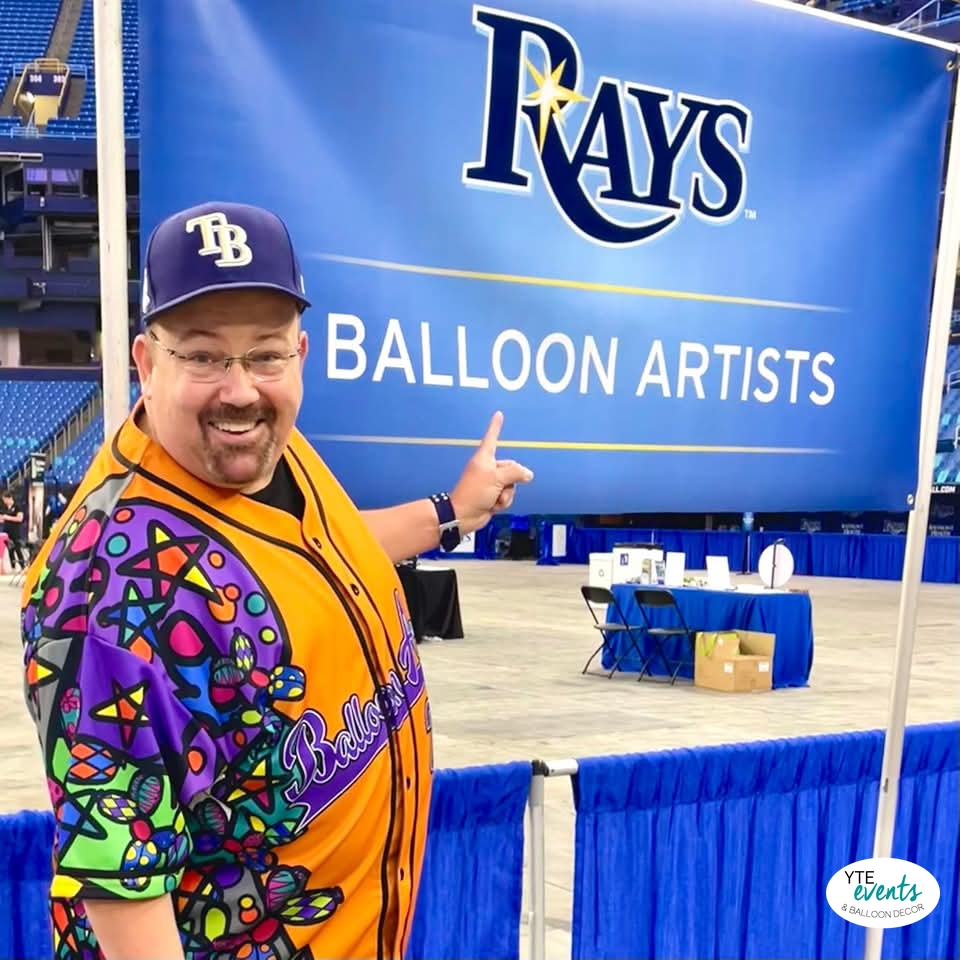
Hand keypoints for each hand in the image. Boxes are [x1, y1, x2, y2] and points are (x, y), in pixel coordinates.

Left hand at [450, 411, 533, 533]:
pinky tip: (493, 505)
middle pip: (511, 468)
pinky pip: (507, 496)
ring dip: (506, 495)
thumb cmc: (474, 492)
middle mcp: (488, 468)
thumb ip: (515, 473)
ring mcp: (491, 482)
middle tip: (500, 487)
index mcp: (485, 458)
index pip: (492, 437)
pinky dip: (503, 502)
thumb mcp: (497, 478)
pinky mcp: (492, 496)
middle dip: (510, 481)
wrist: (463, 515)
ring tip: (494, 498)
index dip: (496, 426)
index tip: (498, 414)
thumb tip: (528, 475)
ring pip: (511, 485)